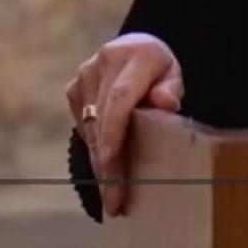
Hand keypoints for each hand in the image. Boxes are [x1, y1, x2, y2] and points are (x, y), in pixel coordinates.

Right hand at [64, 33, 183, 216]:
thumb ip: (171, 89)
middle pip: (103, 119)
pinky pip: (83, 126)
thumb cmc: (160, 70)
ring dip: (98, 163)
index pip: (120, 98)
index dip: (113, 133)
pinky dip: (94, 149)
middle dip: (107, 163)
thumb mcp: (174, 75)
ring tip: (112, 196)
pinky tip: (105, 171)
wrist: (136, 48)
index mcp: (136, 55)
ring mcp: (85, 74)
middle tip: (115, 199)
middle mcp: (106, 61)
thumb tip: (165, 104)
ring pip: (90, 128)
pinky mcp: (73, 88)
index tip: (110, 164)